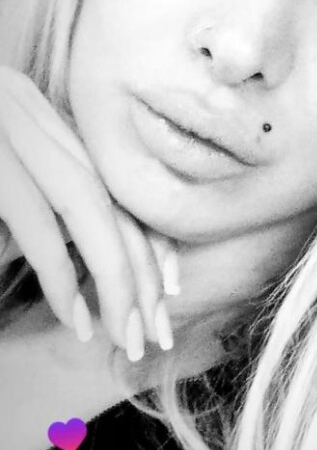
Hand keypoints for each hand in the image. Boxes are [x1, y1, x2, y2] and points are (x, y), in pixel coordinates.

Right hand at [0, 66, 178, 359]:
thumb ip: (32, 197)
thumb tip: (74, 256)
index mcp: (37, 114)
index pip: (111, 181)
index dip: (145, 235)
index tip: (168, 290)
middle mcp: (32, 114)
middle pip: (110, 196)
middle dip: (141, 269)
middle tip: (154, 331)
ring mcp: (7, 132)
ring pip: (88, 208)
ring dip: (115, 278)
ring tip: (126, 335)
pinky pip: (38, 220)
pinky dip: (62, 272)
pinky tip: (77, 316)